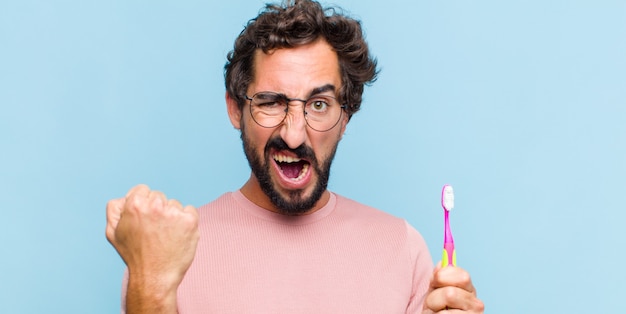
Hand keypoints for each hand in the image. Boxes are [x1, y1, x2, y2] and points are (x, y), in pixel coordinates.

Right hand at [105, 184, 198, 311]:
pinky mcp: (189, 221)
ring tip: (165, 237)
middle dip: (157, 210)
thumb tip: (125, 197)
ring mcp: (174, 213)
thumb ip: (114, 209)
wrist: (154, 277)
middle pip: (159, 197)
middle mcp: (155, 205)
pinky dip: (186, 221)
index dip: (143, 205)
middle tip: (154, 232)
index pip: (143, 190)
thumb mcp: (113, 232)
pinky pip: (190, 211)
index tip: (144, 219)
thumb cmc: (134, 255)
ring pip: (174, 205)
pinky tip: (178, 235)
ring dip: (172, 217)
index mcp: (135, 204)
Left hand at [422, 263, 483, 312]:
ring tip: (435, 312)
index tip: (434, 281)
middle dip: (434, 297)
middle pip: (451, 293)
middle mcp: (476, 304)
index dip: (443, 276)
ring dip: (433, 309)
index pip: (463, 276)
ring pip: (445, 307)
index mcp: (469, 289)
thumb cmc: (436, 307)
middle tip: (433, 303)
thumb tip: (442, 264)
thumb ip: (439, 276)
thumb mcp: (436, 289)